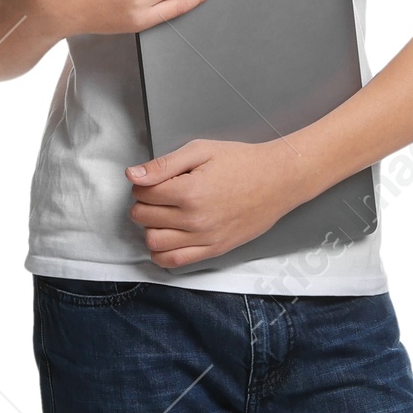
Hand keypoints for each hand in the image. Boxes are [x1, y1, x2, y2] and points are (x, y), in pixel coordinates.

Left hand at [126, 137, 301, 267]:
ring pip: (153, 242)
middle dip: (143, 203)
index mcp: (189, 191)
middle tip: (158, 194)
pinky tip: (167, 236)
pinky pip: (174, 261)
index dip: (142, 183)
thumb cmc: (243, 162)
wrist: (279, 180)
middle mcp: (195, 219)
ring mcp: (204, 238)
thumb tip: (133, 176)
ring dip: (150, 227)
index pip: (142, 193)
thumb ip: (164, 165)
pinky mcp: (214, 250)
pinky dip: (161, 252)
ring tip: (163, 214)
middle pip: (143, 217)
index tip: (153, 180)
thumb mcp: (201, 151)